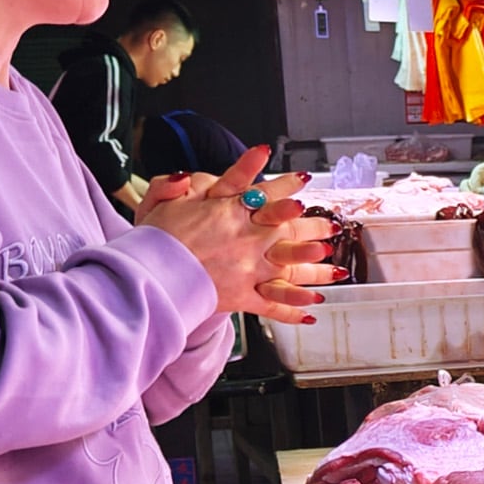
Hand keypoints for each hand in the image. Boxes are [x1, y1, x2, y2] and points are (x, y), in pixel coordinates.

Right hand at [136, 146, 337, 323]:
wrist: (145, 276)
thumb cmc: (151, 239)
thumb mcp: (158, 201)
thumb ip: (175, 184)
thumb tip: (186, 175)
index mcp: (227, 212)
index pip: (263, 194)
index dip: (284, 186)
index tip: (304, 179)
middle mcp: (245, 239)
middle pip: (287, 231)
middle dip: (313, 228)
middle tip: (332, 225)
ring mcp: (247, 270)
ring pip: (290, 267)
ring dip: (315, 268)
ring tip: (337, 268)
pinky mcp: (240, 296)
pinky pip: (272, 303)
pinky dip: (292, 308)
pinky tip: (311, 308)